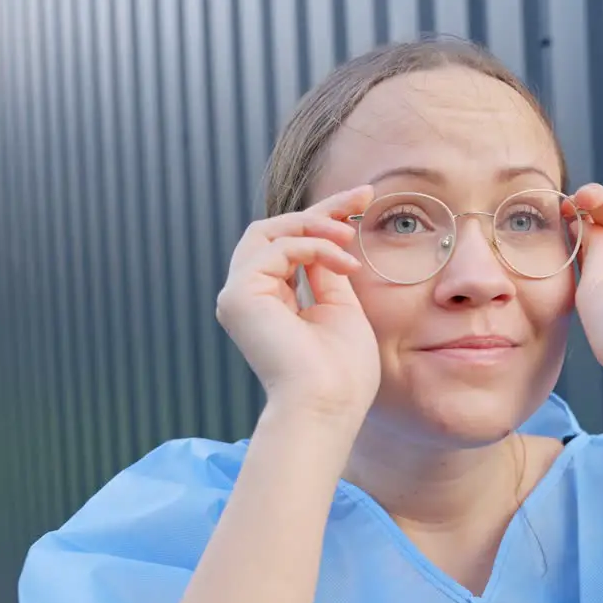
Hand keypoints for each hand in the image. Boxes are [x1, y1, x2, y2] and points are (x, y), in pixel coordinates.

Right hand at [216, 185, 379, 419]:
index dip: (325, 217)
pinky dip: (313, 246)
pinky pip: (276, 248)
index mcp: (271, 301)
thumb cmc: (342, 373)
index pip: (291, 244)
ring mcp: (239, 296)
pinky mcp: (239, 296)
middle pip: (275, 229)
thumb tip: (328, 237)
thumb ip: (327, 272)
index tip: (363, 199)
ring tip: (350, 241)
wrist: (329, 406)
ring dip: (316, 226)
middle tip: (362, 196)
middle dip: (321, 209)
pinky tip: (343, 265)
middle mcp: (249, 296)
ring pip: (269, 230)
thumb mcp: (340, 308)